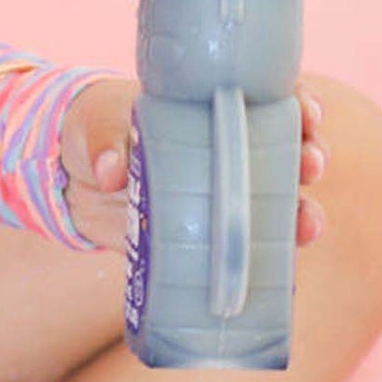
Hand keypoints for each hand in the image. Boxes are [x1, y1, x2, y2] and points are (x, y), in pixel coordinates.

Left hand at [61, 75, 328, 249]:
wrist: (73, 181)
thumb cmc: (95, 131)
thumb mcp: (96, 126)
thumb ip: (105, 142)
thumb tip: (112, 171)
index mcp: (213, 110)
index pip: (270, 102)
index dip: (299, 106)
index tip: (309, 115)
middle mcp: (230, 153)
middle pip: (287, 152)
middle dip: (309, 158)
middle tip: (309, 166)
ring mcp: (222, 198)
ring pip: (278, 205)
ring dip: (301, 216)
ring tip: (307, 227)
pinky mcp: (206, 241)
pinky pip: (246, 253)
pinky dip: (270, 267)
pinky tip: (286, 279)